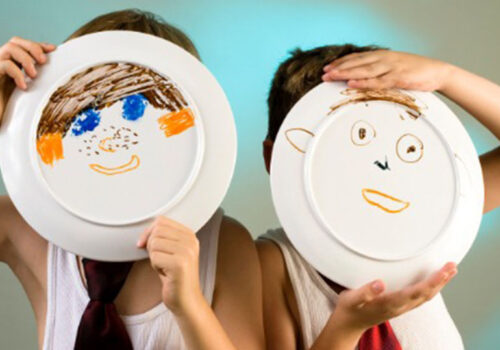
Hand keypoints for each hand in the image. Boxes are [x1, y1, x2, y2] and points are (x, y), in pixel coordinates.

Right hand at [0, 37, 55, 120]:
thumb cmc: (13, 110)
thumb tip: (59, 74)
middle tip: (44, 61)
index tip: (53, 49)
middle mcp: (1, 62)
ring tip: (34, 75)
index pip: (23, 45)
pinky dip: (17, 73)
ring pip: (9, 48)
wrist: (0, 122)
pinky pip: (4, 65)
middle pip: (16, 41)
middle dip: (33, 47)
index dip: (38, 45)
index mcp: (11, 63)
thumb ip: (36, 79)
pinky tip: (23, 86)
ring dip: (26, 59)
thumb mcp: (29, 91)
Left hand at [137, 216, 203, 314]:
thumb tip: (144, 232)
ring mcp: (187, 251)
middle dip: (150, 245)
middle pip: (157, 230)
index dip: (148, 232)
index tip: (144, 245)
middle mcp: (191, 240)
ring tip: (164, 266)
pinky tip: (165, 273)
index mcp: (189, 235)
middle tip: (159, 259)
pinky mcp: (180, 263)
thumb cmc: (175, 277)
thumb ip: (163, 238)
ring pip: (154, 243)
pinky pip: (154, 257)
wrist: (186, 300)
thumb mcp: (171, 252)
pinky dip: (155, 266)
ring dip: (153, 257)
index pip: (161, 221)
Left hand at [322, 50, 452, 90]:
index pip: (357, 58)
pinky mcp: (398, 78)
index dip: (341, 63)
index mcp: (382, 56)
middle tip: (324, 74)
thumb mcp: (394, 68)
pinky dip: (364, 82)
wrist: (438, 71)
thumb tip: (363, 78)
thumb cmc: (414, 72)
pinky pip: (378, 81)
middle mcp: (384, 59)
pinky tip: (352, 84)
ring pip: (364, 70)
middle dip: (339, 68)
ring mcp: (391, 67)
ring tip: (331, 77)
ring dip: (346, 73)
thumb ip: (379, 71)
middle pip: (357, 63)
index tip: (327, 68)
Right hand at [330, 262, 456, 336]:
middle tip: (452, 265)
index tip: (443, 270)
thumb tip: (380, 283)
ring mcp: (401, 308)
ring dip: (439, 284)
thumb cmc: (350, 309)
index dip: (432, 281)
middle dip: (441, 280)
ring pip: (426, 296)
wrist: (349, 324)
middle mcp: (400, 307)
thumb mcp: (352, 299)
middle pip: (426, 294)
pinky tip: (433, 281)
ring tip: (449, 270)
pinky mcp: (400, 306)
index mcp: (390, 303)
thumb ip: (364, 292)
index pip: (416, 292)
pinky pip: (420, 297)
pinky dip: (431, 288)